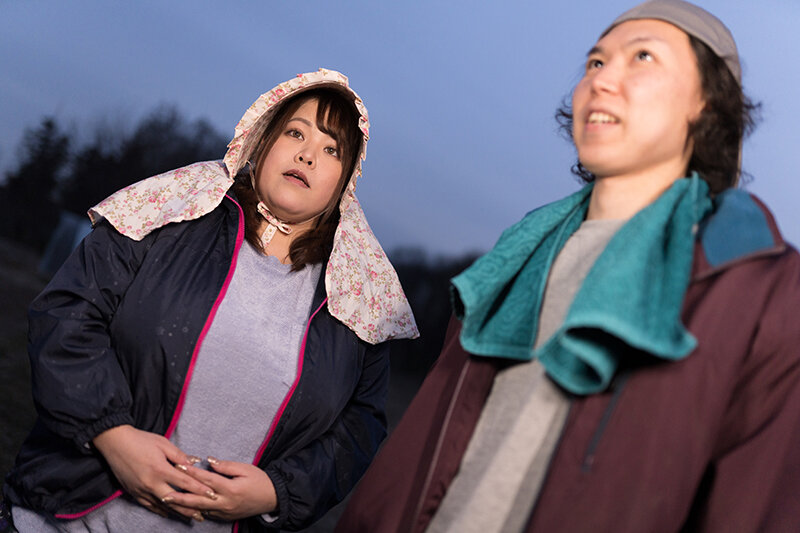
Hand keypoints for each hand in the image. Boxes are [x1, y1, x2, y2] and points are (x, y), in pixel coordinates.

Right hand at [92, 425, 216, 520]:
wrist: (115, 443)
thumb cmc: (141, 440)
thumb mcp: (163, 443)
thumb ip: (180, 456)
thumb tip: (195, 463)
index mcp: (160, 469)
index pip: (185, 482)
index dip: (200, 489)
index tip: (213, 494)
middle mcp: (151, 483)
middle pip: (175, 500)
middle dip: (191, 507)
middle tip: (205, 513)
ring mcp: (141, 490)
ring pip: (163, 506)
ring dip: (178, 512)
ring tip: (191, 517)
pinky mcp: (134, 492)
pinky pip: (149, 506)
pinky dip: (161, 511)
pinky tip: (170, 514)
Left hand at [161, 457, 277, 520]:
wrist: (272, 498)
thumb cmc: (259, 480)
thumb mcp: (245, 469)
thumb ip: (226, 466)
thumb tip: (209, 461)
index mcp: (231, 489)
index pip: (207, 479)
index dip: (193, 472)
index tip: (179, 466)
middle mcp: (225, 503)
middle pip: (198, 499)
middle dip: (180, 496)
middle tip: (164, 493)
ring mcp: (224, 512)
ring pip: (199, 510)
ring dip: (183, 505)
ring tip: (168, 501)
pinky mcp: (224, 517)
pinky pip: (206, 514)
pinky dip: (194, 510)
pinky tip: (183, 507)